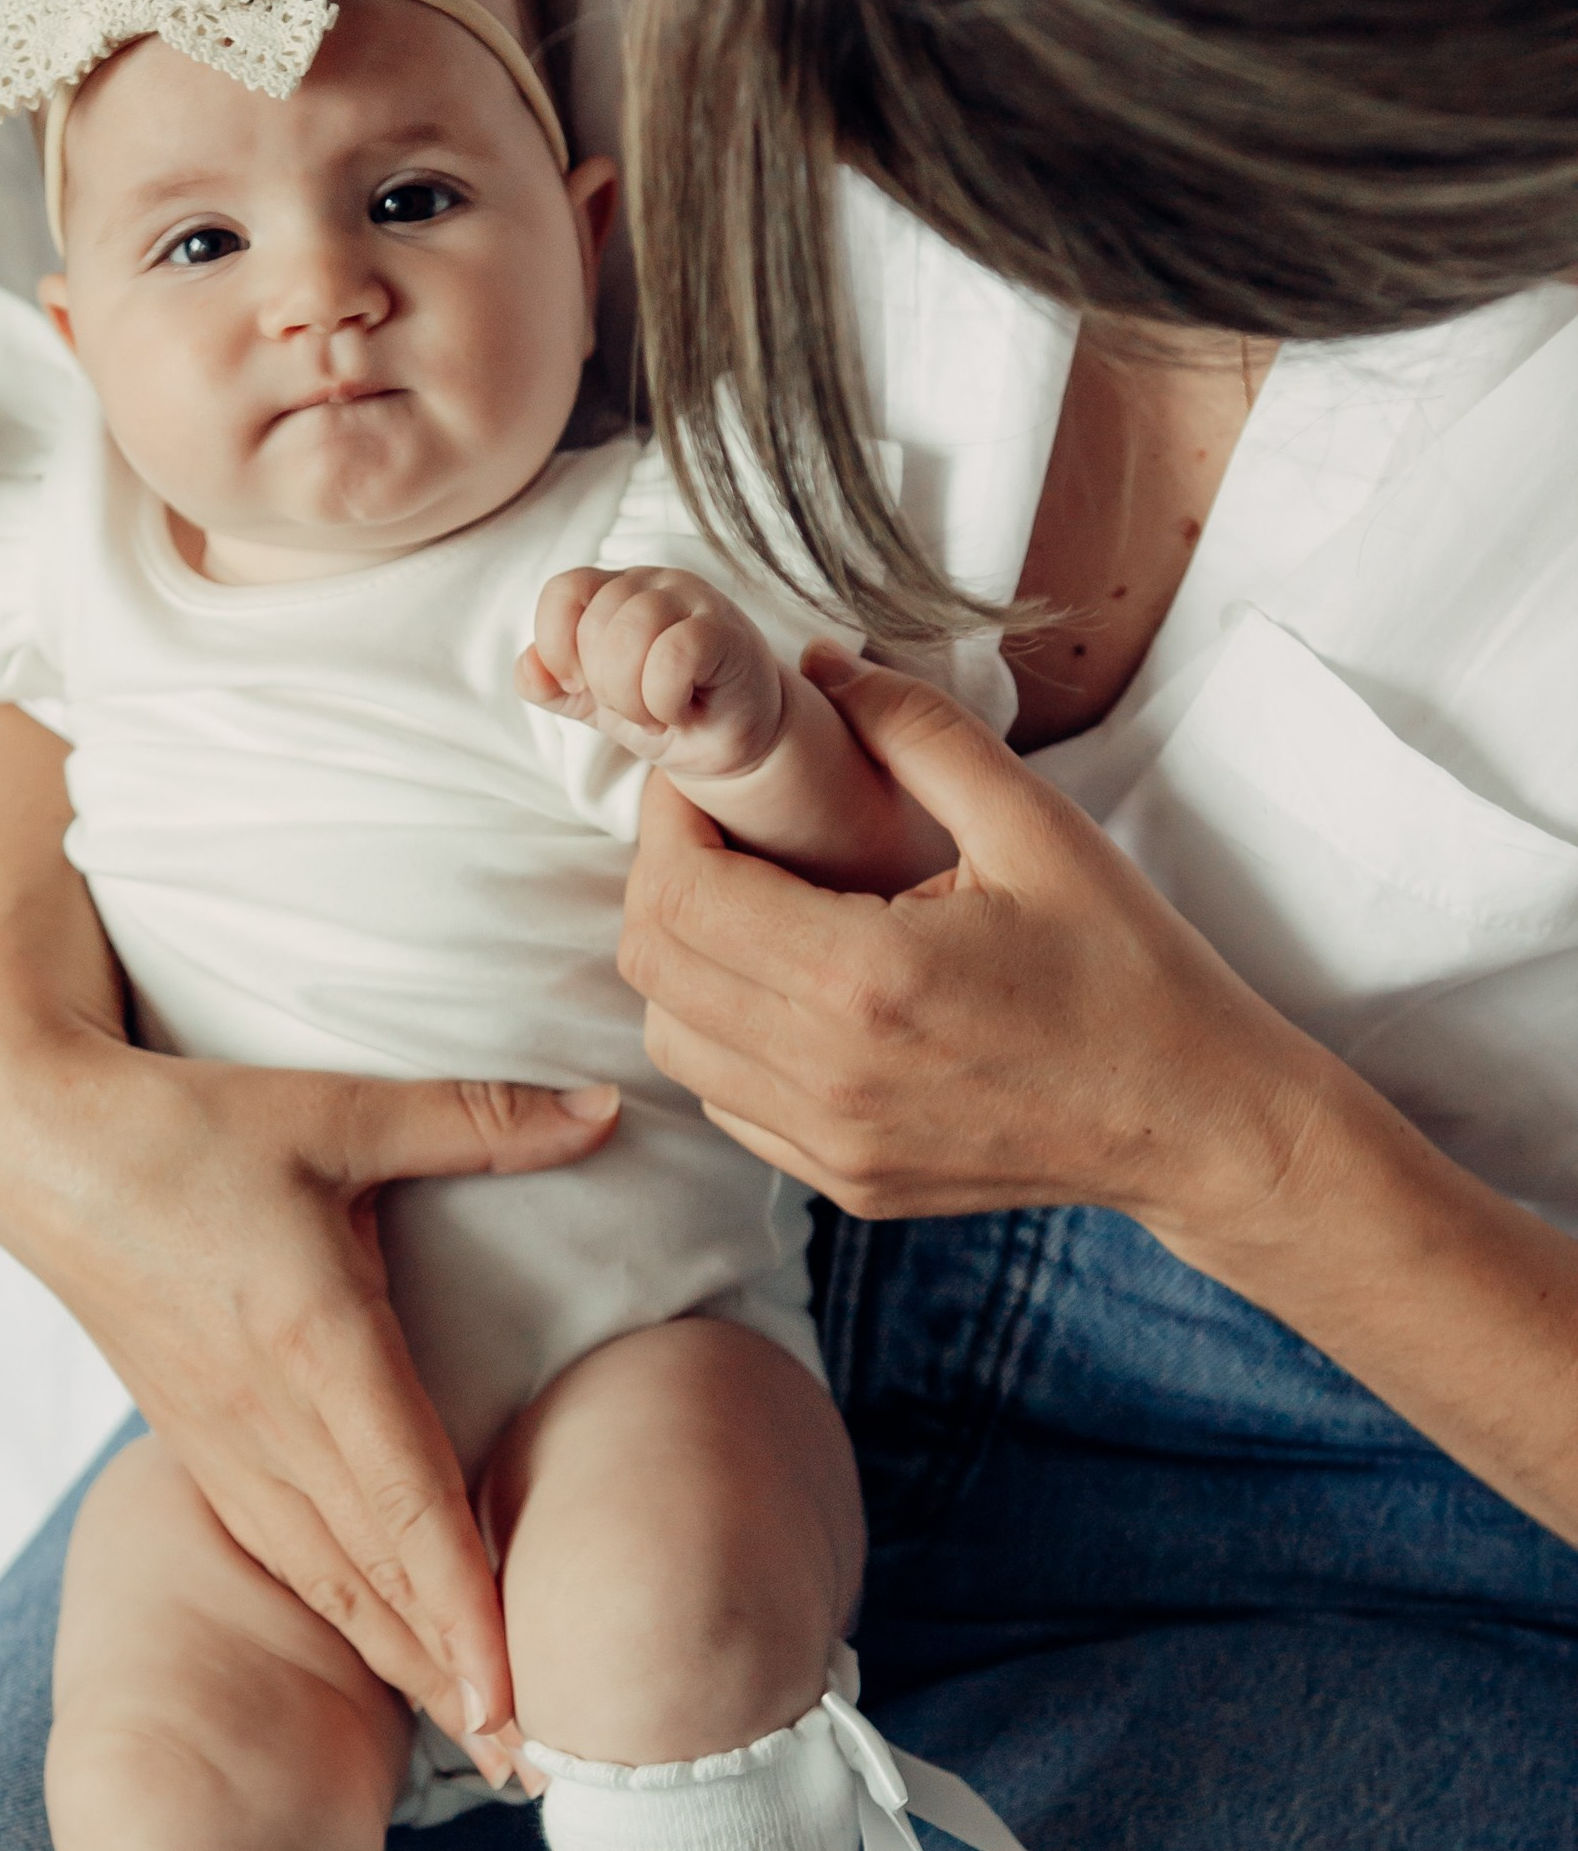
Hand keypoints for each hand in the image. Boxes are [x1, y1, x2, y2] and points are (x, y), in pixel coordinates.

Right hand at [0, 871, 619, 1752]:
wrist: (40, 1150)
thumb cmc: (188, 1125)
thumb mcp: (338, 1106)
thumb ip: (477, 1119)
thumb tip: (610, 1109)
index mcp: (313, 1344)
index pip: (406, 1505)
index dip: (464, 1606)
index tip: (513, 1694)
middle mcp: (270, 1419)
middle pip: (378, 1575)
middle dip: (453, 1673)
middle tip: (531, 1762)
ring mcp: (229, 1442)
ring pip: (330, 1578)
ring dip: (403, 1660)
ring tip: (476, 1737)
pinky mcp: (203, 1444)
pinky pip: (287, 1550)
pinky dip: (346, 1613)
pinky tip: (388, 1651)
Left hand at [519, 566, 787, 779]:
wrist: (734, 746)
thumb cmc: (668, 713)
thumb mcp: (597, 704)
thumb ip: (554, 688)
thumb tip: (526, 670)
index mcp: (614, 591)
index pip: (563, 591)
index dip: (556, 645)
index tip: (577, 686)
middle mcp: (652, 584)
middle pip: (595, 622)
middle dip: (604, 686)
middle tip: (636, 709)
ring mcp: (692, 600)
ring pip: (630, 633)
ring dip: (633, 695)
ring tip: (657, 713)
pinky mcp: (726, 631)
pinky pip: (672, 655)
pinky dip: (665, 697)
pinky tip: (681, 709)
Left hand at [618, 654, 1327, 1249]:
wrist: (1194, 1122)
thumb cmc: (1131, 971)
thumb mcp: (1038, 826)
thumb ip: (919, 731)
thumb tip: (819, 668)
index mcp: (866, 979)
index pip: (682, 890)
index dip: (670, 818)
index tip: (707, 778)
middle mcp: (828, 1074)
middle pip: (655, 962)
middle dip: (668, 876)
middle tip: (726, 829)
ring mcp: (830, 1142)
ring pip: (673, 1038)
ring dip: (690, 960)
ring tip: (761, 906)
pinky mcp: (843, 1182)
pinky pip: (726, 1099)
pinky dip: (728, 1035)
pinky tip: (797, 988)